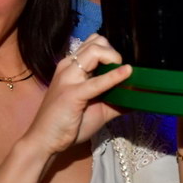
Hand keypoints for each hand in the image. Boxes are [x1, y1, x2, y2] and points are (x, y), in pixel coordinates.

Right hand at [25, 34, 131, 155]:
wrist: (43, 141)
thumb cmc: (67, 124)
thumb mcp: (96, 110)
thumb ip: (116, 101)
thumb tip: (139, 98)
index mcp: (71, 67)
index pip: (93, 43)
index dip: (110, 52)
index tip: (120, 69)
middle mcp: (69, 67)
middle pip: (96, 42)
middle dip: (114, 53)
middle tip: (122, 72)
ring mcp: (69, 78)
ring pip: (95, 51)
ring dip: (114, 58)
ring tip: (123, 74)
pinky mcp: (72, 94)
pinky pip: (97, 81)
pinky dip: (115, 76)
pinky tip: (127, 74)